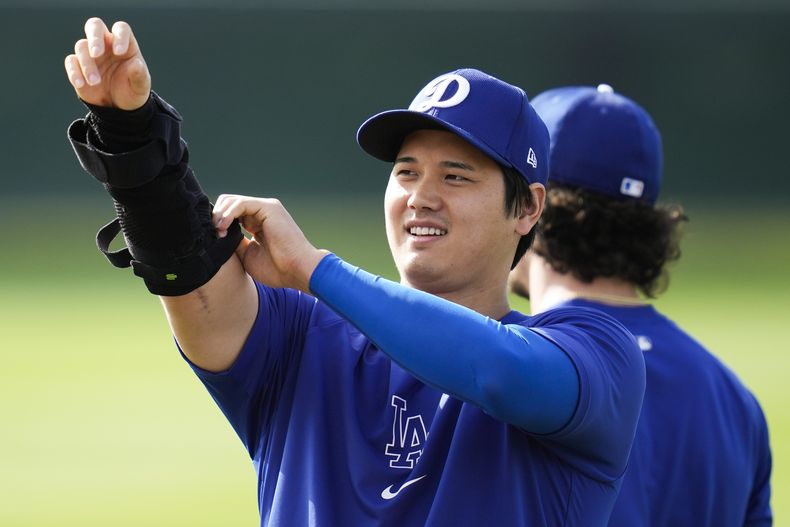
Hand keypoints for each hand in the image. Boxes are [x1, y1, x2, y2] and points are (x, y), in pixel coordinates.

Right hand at [64, 17, 149, 109]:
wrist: (120, 107)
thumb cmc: (133, 90)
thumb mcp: (141, 86)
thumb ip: (139, 74)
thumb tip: (136, 64)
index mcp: (124, 44)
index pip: (120, 29)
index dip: (119, 36)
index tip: (120, 52)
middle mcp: (106, 44)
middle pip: (95, 25)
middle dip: (94, 38)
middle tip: (96, 54)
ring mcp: (90, 54)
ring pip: (81, 46)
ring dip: (86, 63)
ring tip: (95, 82)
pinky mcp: (78, 66)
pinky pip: (71, 61)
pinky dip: (74, 71)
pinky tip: (81, 84)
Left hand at [213, 195, 328, 292]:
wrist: (296, 271)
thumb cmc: (276, 269)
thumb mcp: (247, 255)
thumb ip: (235, 242)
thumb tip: (218, 234)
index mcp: (258, 223)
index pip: (231, 213)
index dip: (218, 222)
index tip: (212, 238)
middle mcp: (261, 212)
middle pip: (229, 203)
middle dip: (216, 216)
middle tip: (214, 234)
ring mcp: (266, 208)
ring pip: (232, 201)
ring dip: (220, 215)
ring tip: (218, 231)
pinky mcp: (268, 207)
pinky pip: (241, 203)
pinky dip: (228, 213)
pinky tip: (223, 226)